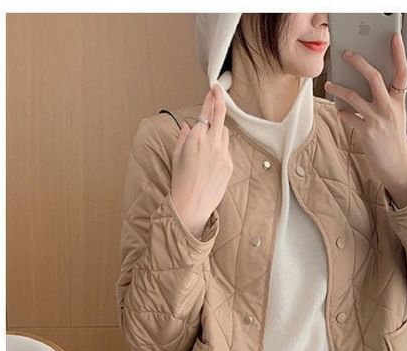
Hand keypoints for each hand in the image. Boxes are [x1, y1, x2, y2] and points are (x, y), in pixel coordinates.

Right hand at [170, 83, 232, 237]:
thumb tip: (188, 126)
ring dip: (218, 128)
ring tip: (210, 135)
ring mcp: (223, 154)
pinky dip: (221, 147)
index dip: (211, 99)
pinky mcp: (229, 164)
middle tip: (218, 94)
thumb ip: (183, 137)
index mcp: (196, 138)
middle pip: (220, 116)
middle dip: (219, 103)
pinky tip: (212, 156)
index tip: (214, 90)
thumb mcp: (177, 155)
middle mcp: (212, 143)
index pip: (206, 112)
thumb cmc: (181, 180)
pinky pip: (227, 149)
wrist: (192, 203)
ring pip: (225, 132)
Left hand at [324, 32, 406, 187]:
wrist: (396, 166)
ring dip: (339, 88)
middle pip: (374, 77)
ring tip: (330, 84)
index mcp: (399, 101)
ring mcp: (378, 120)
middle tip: (346, 54)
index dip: (399, 53)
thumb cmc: (393, 140)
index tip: (394, 37)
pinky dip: (342, 112)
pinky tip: (339, 111)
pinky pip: (348, 117)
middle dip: (358, 62)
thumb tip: (364, 83)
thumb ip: (386, 99)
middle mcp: (390, 108)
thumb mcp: (396, 116)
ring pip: (354, 96)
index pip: (403, 72)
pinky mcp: (366, 133)